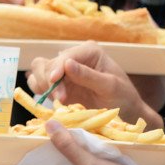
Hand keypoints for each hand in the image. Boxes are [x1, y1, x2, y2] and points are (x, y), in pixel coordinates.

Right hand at [26, 43, 164, 129]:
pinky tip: (53, 102)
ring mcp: (65, 72)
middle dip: (49, 81)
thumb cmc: (123, 97)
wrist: (126, 113)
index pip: (64, 57)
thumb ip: (89, 76)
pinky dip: (40, 92)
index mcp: (89, 51)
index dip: (56, 68)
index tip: (54, 82)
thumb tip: (67, 64)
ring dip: (43, 86)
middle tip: (60, 99)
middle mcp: (74, 58)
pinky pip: (40, 84)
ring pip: (39, 71)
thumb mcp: (110, 86)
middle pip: (46, 63)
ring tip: (59, 101)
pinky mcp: (60, 86)